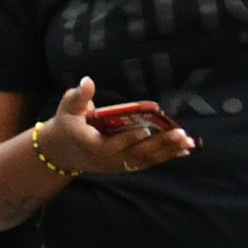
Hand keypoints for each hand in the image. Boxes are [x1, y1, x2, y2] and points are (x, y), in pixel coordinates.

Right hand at [43, 76, 193, 175]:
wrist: (61, 152)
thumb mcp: (67, 108)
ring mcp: (116, 165)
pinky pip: (147, 162)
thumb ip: (79, 96)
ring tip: (187, 141)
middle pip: (134, 154)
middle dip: (158, 144)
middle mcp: (105, 159)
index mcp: (89, 144)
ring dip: (167, 151)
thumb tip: (88, 82)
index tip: (144, 129)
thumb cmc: (66, 125)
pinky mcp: (124, 166)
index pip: (109, 145)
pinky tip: (183, 150)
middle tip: (179, 133)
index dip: (127, 139)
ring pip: (144, 159)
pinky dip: (165, 156)